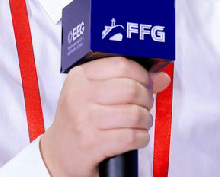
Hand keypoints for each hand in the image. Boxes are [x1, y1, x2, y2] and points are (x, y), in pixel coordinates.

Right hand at [40, 57, 170, 176]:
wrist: (58, 154)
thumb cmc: (78, 119)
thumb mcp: (93, 93)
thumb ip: (125, 80)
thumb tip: (161, 77)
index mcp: (80, 76)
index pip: (120, 64)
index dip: (141, 74)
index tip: (146, 82)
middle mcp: (80, 95)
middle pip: (131, 89)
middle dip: (146, 99)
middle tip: (144, 105)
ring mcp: (85, 119)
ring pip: (134, 113)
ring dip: (145, 120)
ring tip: (141, 122)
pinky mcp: (93, 143)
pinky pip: (131, 136)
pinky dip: (142, 137)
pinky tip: (136, 136)